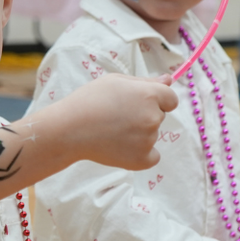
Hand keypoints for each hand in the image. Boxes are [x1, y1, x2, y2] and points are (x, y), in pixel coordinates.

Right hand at [46, 73, 178, 170]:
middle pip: (159, 116)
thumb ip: (146, 81)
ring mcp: (149, 140)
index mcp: (150, 95)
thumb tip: (169, 80)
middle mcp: (153, 117)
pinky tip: (122, 147)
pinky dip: (142, 154)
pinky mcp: (142, 160)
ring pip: (152, 135)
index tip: (138, 103)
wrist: (68, 129)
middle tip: (117, 116)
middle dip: (144, 115)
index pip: (171, 100)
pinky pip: (152, 156)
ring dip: (139, 133)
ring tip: (112, 130)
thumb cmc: (89, 100)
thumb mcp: (116, 81)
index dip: (157, 100)